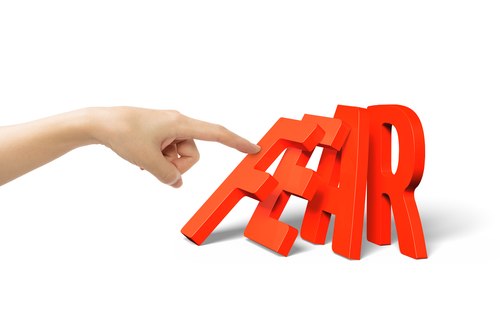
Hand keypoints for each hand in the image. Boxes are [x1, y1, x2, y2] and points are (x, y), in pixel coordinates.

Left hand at [89, 107, 259, 187]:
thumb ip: (168, 175)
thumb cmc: (123, 133)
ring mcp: (168, 128)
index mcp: (181, 123)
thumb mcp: (148, 160)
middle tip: (154, 165)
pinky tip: (142, 158)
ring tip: (144, 159)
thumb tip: (176, 183)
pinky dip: (158, 159)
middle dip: (177, 165)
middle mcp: (178, 123)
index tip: (254, 148)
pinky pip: (168, 152)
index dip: (237, 142)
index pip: (217, 134)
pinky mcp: (159, 133)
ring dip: (165, 163)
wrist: (99, 122)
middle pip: (193, 153)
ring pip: (179, 155)